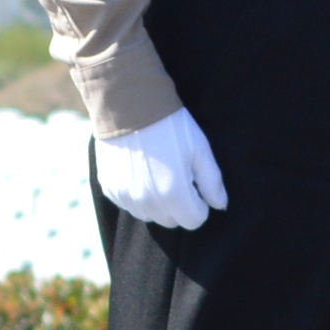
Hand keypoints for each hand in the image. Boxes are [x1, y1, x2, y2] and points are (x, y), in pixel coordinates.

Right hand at [92, 108, 230, 232]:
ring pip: (149, 215)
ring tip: (160, 174)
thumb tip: (220, 205)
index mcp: (173, 193)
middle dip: (180, 206)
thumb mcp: (200, 150)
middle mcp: (147, 201)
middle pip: (171, 221)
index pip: (194, 221)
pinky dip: (138, 196)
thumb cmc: (172, 127)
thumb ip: (212, 182)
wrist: (129, 108)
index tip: (197, 186)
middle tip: (180, 177)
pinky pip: (129, 205)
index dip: (200, 205)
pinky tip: (141, 172)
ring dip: (158, 204)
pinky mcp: (109, 189)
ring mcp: (125, 197)